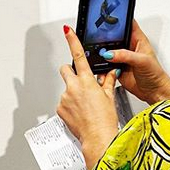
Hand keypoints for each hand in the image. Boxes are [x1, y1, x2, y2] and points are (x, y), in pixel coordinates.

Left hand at [57, 26, 119, 169]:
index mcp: (87, 81)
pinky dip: (69, 105)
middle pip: (66, 69)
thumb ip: (108, 81)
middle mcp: (73, 87)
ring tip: (84, 106)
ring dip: (72, 93)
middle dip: (71, 72)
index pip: (79, 55)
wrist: (98, 138)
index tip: (67, 31)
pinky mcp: (59, 108)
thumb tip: (110, 73)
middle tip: (80, 83)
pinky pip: (63, 102)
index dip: (73, 40)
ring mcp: (65, 97)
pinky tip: (79, 113)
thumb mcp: (109, 97)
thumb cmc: (105, 119)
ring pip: (65, 88)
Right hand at [102, 20, 169, 104]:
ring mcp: (121, 57)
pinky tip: (101, 65)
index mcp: (137, 39)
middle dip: (105, 36)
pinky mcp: (116, 67)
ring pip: (107, 50)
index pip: (127, 23)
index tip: (109, 16)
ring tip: (100, 54)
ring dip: (102, 51)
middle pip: (113, 36)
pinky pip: (104, 64)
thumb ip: (126, 55)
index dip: (119, 18)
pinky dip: (101, 64)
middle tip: (98, 38)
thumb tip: (110, 53)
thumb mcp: (142, 61)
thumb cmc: (155, 74)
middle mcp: (128, 46)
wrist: (153, 91)